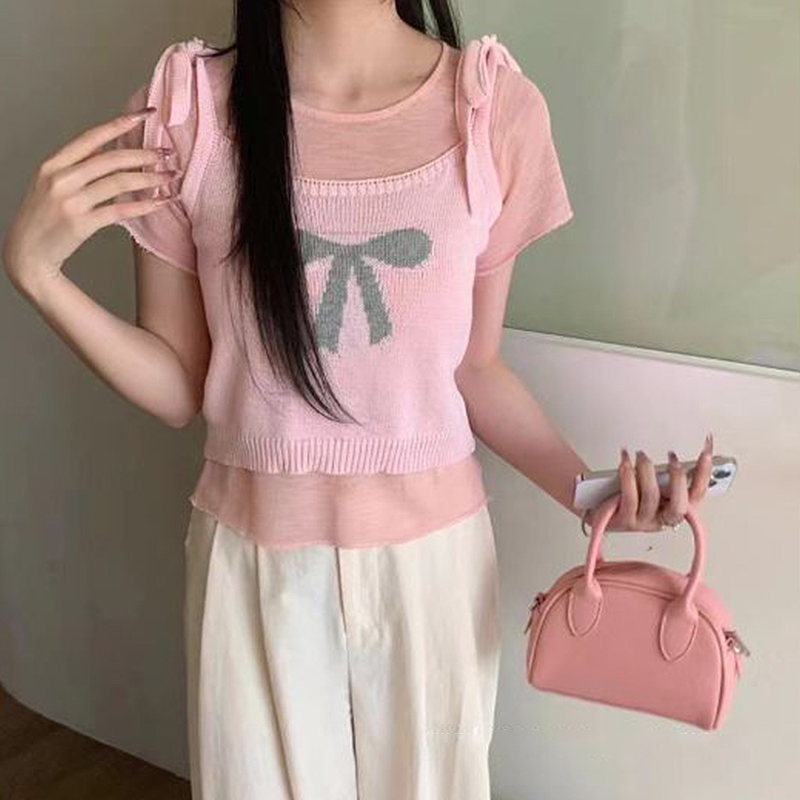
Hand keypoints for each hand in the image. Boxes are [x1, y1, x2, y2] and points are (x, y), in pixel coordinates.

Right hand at [2, 106, 179, 295]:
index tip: (145, 115)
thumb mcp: (51, 184)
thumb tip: (110, 149)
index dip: (120, 124)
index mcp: (53, 165)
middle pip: (111, 159)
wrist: (27, 253)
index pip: (91, 137)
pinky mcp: (81, 223)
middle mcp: (61, 179)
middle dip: (144, 155)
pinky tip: (160, 202)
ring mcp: (70, 201)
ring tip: (170, 177)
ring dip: (150, 179)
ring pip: (119, 182)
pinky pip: (120, 210)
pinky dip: (144, 205)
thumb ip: (77, 166)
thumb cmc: (43, 218)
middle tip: (167, 154)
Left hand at [584, 433, 714, 533]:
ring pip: (652, 497)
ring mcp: (643, 521)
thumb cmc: (626, 494)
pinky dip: (627, 475)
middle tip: (672, 457)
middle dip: (678, 479)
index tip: (706, 452)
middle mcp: (661, 518)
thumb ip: (664, 476)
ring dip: (648, 471)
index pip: (697, 495)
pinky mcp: (624, 519)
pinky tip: (625, 461)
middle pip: (679, 506)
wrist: (595, 508)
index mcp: (673, 508)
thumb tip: (678, 458)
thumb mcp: (650, 484)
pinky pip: (629, 497)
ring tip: (641, 455)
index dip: (704, 475)